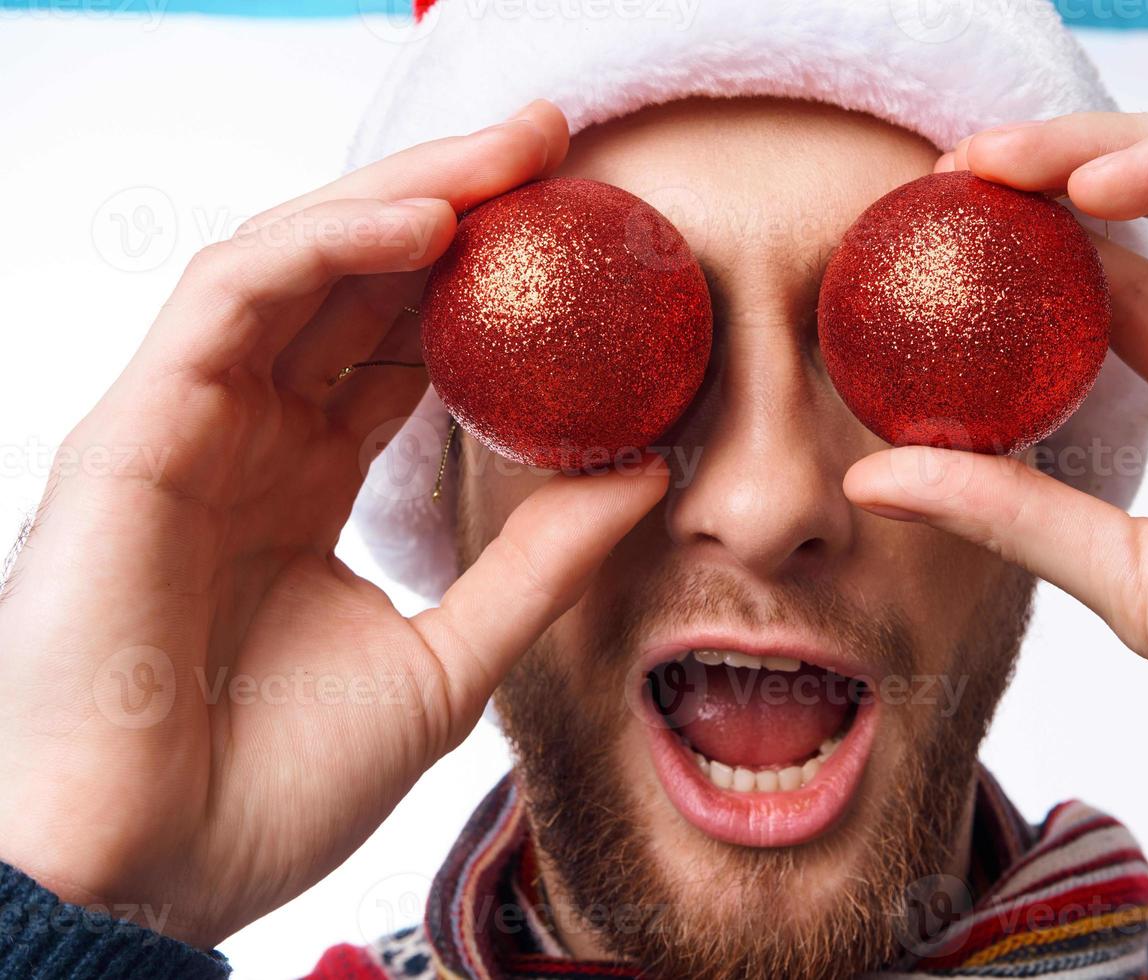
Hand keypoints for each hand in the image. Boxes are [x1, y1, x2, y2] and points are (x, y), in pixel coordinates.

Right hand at [0, 100, 667, 946]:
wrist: (150, 883)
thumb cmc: (270, 787)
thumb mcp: (446, 660)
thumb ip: (537, 563)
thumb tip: (647, 476)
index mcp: (305, 483)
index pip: (401, 343)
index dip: (488, 279)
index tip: (586, 235)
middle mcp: (245, 437)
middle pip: (356, 282)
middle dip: (456, 200)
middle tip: (558, 146)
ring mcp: (185, 427)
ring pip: (292, 262)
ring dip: (402, 195)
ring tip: (511, 155)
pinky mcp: (131, 434)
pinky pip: (231, 302)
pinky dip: (324, 248)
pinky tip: (424, 223)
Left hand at [845, 112, 1147, 800]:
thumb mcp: (1134, 574)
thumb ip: (1014, 512)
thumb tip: (873, 476)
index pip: (1124, 293)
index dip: (1032, 256)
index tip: (932, 248)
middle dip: (1053, 180)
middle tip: (950, 178)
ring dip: (1103, 150)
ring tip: (998, 165)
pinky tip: (1097, 187)